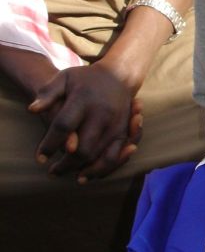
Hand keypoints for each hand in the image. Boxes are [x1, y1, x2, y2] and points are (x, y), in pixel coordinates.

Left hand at [28, 63, 139, 180]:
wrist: (119, 75)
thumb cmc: (86, 79)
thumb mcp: (65, 78)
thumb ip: (48, 93)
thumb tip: (32, 109)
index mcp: (84, 100)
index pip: (63, 126)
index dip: (50, 144)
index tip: (40, 158)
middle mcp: (102, 114)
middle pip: (83, 148)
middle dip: (66, 164)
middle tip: (53, 171)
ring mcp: (116, 125)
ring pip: (99, 156)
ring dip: (84, 171)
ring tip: (71, 177)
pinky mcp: (124, 132)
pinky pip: (114, 156)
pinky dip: (102, 169)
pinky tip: (88, 174)